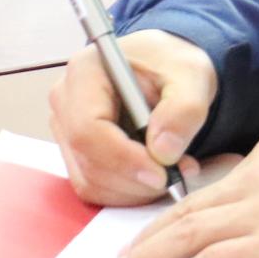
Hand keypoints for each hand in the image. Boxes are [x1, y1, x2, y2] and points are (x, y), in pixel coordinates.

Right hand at [46, 30, 214, 205]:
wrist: (167, 70)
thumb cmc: (172, 66)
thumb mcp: (192, 76)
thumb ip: (183, 110)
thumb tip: (164, 152)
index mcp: (86, 71)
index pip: (87, 129)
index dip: (123, 159)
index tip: (161, 173)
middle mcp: (67, 100)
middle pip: (88, 160)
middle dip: (136, 178)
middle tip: (179, 173)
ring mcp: (67, 128)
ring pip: (91, 180)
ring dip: (135, 189)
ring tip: (175, 170)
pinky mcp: (76, 152)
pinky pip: (96, 186)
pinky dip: (129, 191)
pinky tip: (157, 173)